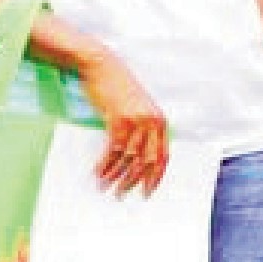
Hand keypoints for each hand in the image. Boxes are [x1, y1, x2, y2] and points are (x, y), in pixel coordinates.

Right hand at [76, 50, 170, 194]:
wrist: (102, 66)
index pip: (164, 156)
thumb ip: (142, 129)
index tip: (148, 191)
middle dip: (135, 181)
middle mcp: (152, 123)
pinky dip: (105, 165)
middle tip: (123, 194)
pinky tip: (98, 173)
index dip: (156, 177)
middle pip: (148, 161)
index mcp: (160, 122)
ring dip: (116, 176)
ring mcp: (136, 121)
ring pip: (129, 158)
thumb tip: (136, 157)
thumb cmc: (118, 88)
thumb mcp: (138, 109)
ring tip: (107, 187)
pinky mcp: (118, 119)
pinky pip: (113, 149)